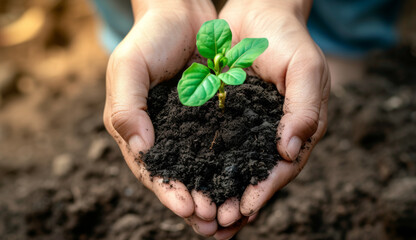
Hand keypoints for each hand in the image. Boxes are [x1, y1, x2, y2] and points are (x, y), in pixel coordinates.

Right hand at [103, 0, 219, 236]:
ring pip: (200, 169)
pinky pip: (220, 147)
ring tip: (228, 216)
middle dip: (193, 202)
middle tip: (212, 223)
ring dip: (213, 193)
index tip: (187, 209)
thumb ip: (126, 107)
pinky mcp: (210, 117)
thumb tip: (140, 147)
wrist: (180, 13)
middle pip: (177, 177)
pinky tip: (242, 182)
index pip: (150, 169)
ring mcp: (187, 127)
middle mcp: (161, 134)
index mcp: (136, 129)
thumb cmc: (149, 38)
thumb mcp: (128, 67)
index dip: (167, 192)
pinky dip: (228, 168)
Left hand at [216, 0, 329, 237]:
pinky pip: (214, 145)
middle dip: (238, 201)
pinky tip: (190, 183)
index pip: (283, 167)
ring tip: (201, 218)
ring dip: (219, 192)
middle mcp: (271, 132)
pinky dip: (204, 166)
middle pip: (256, 175)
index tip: (244, 209)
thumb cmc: (288, 38)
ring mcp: (247, 125)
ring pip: (233, 167)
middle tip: (217, 225)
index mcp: (297, 127)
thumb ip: (305, 108)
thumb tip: (291, 151)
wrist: (259, 11)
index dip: (265, 190)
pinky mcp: (225, 114)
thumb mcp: (305, 68)